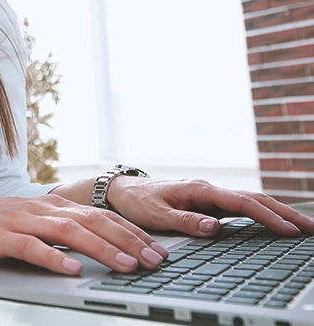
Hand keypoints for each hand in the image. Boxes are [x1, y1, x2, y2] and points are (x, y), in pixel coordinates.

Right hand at [0, 195, 167, 274]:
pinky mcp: (1, 236)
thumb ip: (67, 229)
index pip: (103, 215)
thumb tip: (98, 244)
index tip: (155, 247)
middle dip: (128, 240)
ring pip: (70, 232)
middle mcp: (47, 209)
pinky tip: (72, 270)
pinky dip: (53, 258)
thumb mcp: (41, 221)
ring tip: (126, 265)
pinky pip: (30, 247)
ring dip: (102, 248)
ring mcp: (24, 220)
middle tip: (153, 259)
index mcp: (58, 206)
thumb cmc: (2, 222)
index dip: (132, 231)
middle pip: (95, 221)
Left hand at [107, 177, 313, 236]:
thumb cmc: (140, 201)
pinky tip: (268, 221)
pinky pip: (238, 207)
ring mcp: (209, 196)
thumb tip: (215, 228)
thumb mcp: (158, 215)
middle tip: (310, 227)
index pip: (242, 203)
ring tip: (298, 225)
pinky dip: (258, 213)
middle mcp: (209, 191)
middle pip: (253, 198)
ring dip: (275, 212)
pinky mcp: (206, 203)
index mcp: (200, 191)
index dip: (267, 216)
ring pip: (249, 201)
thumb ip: (185, 221)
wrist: (127, 191)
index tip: (289, 230)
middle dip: (283, 212)